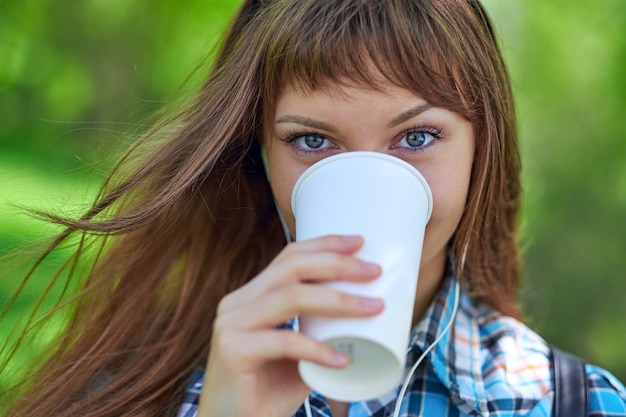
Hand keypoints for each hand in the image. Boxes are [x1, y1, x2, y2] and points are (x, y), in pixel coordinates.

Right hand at [197, 235, 382, 416]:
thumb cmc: (267, 392)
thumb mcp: (297, 354)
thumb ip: (318, 331)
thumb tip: (365, 314)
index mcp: (250, 296)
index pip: (288, 257)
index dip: (324, 245)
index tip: (359, 243)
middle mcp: (237, 303)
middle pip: (291, 268)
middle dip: (337, 264)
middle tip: (374, 271)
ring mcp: (231, 325)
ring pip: (291, 296)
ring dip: (339, 300)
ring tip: (373, 308)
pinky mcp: (233, 350)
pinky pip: (284, 341)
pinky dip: (318, 349)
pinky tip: (342, 360)